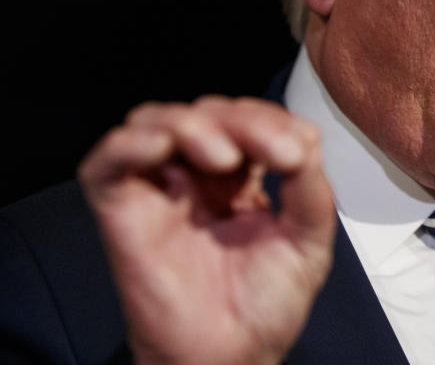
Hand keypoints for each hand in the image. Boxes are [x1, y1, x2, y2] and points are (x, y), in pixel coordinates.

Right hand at [78, 96, 335, 364]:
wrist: (231, 357)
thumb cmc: (266, 305)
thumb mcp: (308, 239)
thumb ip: (309, 186)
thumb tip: (303, 138)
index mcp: (242, 175)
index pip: (252, 120)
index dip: (273, 123)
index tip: (296, 154)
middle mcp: (197, 173)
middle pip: (209, 112)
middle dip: (244, 121)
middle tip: (273, 152)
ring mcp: (158, 188)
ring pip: (158, 120)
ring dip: (194, 124)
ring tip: (224, 157)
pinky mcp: (121, 209)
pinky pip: (108, 161)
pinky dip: (131, 143)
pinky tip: (163, 148)